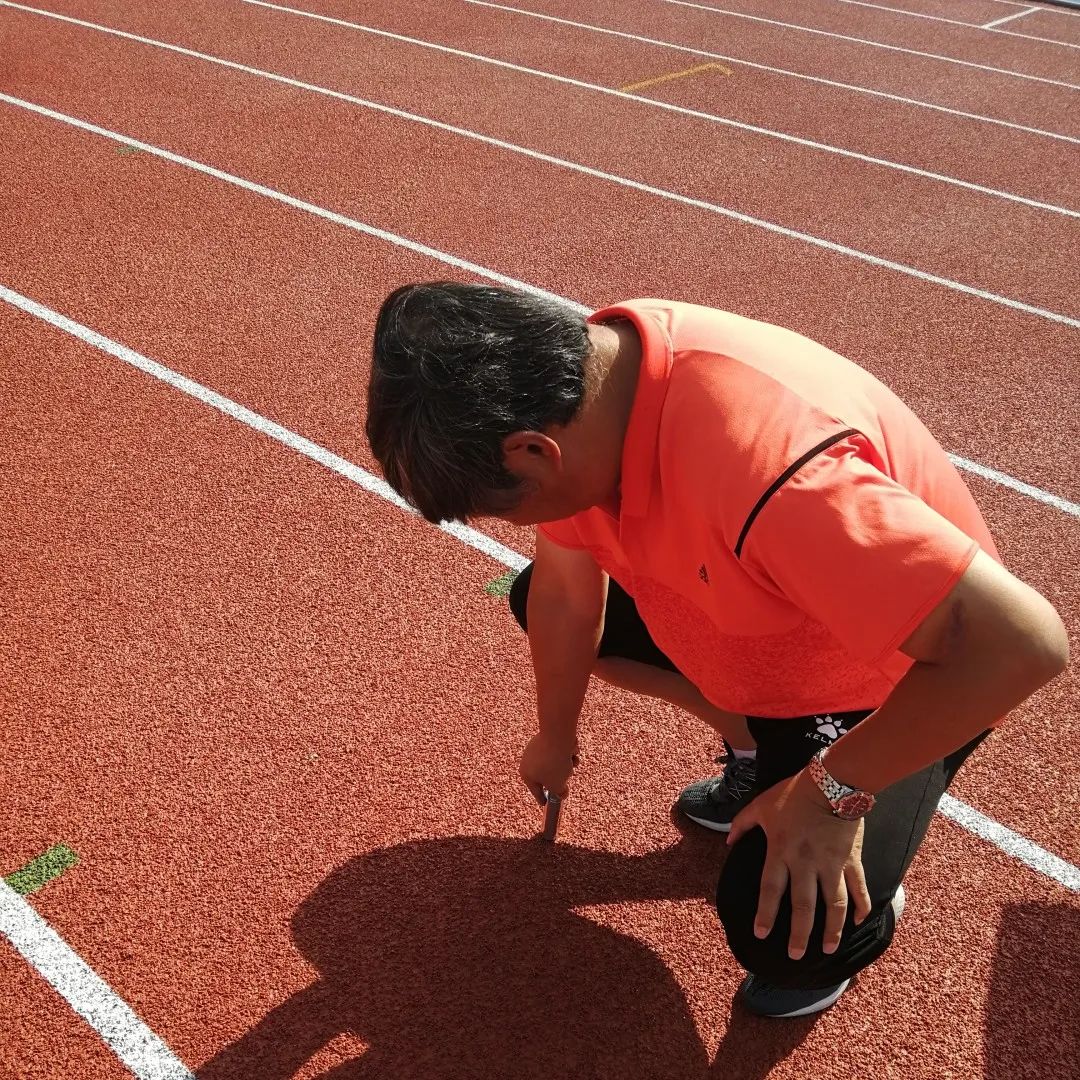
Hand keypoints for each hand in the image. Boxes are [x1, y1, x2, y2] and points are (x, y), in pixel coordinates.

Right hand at [519, 732, 579, 806]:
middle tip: (567, 776)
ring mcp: (537, 748)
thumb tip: (561, 793)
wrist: (558, 735)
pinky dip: (567, 753)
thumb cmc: (554, 763)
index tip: (545, 804)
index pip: (536, 791)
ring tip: (572, 760)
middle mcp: (529, 761)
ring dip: (567, 764)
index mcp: (527, 774)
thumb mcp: (557, 785)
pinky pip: (559, 751)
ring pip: (556, 763)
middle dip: (561, 777)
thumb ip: (559, 793)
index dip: (542, 799)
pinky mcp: (547, 738)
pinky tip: (571, 749)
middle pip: (548, 776)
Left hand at [727, 769, 871, 959]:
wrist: (831, 782)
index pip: (770, 890)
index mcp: (781, 851)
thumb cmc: (793, 793)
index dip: (765, 914)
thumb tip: (727, 841)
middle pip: (803, 906)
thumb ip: (742, 824)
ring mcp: (831, 864)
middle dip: (799, 934)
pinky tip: (860, 922)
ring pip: (833, 905)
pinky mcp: (852, 860)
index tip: (762, 934)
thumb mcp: (761, 805)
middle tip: (796, 956)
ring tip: (829, 950)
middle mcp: (805, 863)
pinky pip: (859, 888)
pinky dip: (862, 906)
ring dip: (832, 930)